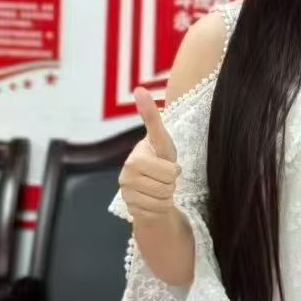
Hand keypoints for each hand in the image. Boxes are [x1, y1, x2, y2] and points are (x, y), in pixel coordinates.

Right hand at [119, 88, 180, 223]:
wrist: (149, 186)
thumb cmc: (158, 158)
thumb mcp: (161, 139)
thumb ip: (151, 117)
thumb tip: (139, 89)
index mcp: (135, 159)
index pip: (168, 170)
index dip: (173, 169)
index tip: (164, 167)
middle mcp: (126, 177)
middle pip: (168, 185)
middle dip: (172, 181)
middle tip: (164, 176)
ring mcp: (127, 195)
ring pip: (164, 199)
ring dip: (168, 194)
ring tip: (160, 186)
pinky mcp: (131, 210)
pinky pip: (158, 211)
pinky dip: (162, 207)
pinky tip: (155, 199)